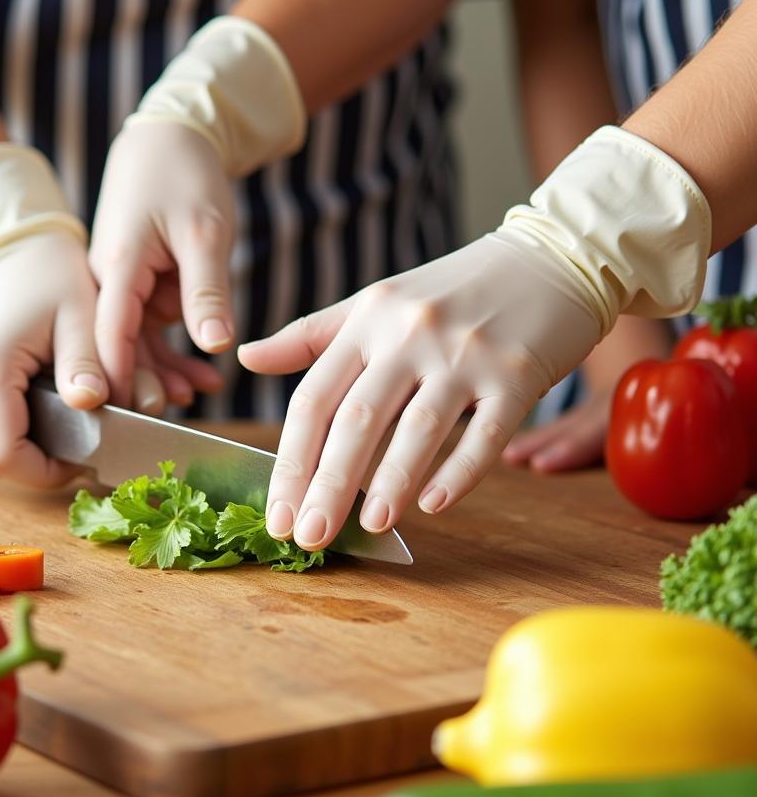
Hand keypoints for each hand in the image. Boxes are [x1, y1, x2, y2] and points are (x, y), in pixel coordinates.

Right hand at [0, 231, 107, 486]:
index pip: (4, 456)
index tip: (84, 458)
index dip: (47, 472)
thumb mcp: (81, 314)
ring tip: (62, 432)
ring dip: (20, 454)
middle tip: (80, 447)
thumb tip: (92, 405)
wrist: (10, 247)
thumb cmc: (50, 275)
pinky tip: (38, 419)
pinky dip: (3, 437)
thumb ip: (87, 363)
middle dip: (37, 467)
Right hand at [89, 121, 232, 406]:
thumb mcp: (205, 232)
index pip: (109, 337)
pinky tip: (204, 376)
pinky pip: (150, 328)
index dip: (116, 381)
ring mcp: (121, 285)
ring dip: (166, 370)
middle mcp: (109, 281)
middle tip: (174, 415)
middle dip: (143, 384)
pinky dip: (174, 350)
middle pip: (117, 349)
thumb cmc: (185, 174)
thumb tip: (215, 345)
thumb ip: (207, 290)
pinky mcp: (136, 286)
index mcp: (116, 267)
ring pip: (137, 343)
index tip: (129, 419)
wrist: (169, 136)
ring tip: (204, 392)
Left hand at [238, 233, 602, 549]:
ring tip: (367, 527)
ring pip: (418, 427)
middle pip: (356, 419)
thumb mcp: (374, 303)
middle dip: (327, 485)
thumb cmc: (451, 290)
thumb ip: (311, 335)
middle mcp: (410, 334)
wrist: (549, 258)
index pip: (315, 398)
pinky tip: (434, 506)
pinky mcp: (518, 373)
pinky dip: (459, 472)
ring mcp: (466, 354)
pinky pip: (485, 432)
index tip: (277, 513)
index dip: (291, 460)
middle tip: (308, 537)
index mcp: (368, 320)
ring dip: (389, 483)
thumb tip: (246, 358)